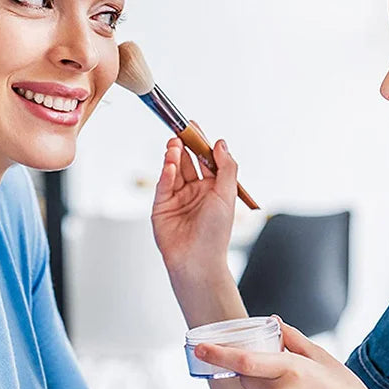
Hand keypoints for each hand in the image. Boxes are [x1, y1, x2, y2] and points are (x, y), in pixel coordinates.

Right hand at [151, 131, 236, 276]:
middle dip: (184, 146)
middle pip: (188, 162)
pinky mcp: (161, 206)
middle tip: (179, 132)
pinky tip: (170, 164)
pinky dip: (166, 173)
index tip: (194, 126)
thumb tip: (221, 143)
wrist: (197, 261)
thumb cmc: (216, 234)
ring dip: (174, 157)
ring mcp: (177, 198)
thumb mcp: (227, 195)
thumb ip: (226, 167)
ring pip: (174, 171)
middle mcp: (195, 191)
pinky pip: (163, 184)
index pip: (206, 160)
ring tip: (173, 145)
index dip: (201, 143)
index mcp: (214, 189)